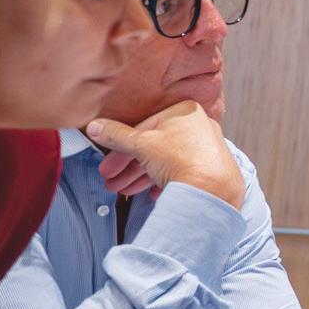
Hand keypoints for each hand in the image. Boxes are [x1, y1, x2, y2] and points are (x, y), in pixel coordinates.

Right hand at [85, 101, 242, 208]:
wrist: (213, 190)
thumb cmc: (180, 160)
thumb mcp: (141, 144)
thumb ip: (116, 135)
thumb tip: (94, 126)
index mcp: (184, 112)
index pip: (144, 129)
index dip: (120, 149)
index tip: (107, 167)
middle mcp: (199, 126)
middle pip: (154, 147)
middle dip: (129, 167)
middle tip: (112, 183)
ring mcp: (207, 148)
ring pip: (166, 161)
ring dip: (141, 177)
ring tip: (124, 192)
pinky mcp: (211, 170)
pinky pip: (182, 174)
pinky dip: (163, 183)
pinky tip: (151, 195)